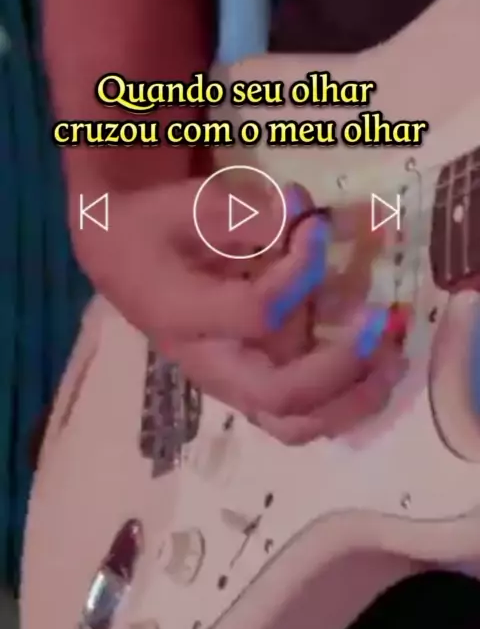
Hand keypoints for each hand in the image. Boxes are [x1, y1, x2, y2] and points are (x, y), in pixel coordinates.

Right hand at [74, 177, 405, 443]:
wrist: (122, 257)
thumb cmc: (153, 229)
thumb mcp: (185, 205)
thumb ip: (242, 212)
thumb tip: (301, 211)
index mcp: (183, 317)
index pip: (257, 314)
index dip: (299, 273)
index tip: (316, 228)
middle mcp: (207, 362)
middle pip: (279, 394)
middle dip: (341, 364)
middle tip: (380, 322)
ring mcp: (227, 381)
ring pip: (293, 422)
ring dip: (352, 398)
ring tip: (393, 361)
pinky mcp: (245, 383)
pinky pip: (297, 417)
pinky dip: (342, 403)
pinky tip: (373, 373)